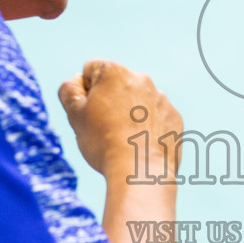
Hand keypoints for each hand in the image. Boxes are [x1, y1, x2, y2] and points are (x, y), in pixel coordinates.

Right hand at [58, 60, 181, 177]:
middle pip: (116, 85)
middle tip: (104, 129)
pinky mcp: (174, 117)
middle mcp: (141, 78)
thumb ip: (69, 90)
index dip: (84, 92)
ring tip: (123, 140)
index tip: (89, 113)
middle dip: (109, 101)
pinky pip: (156, 117)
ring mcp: (161, 98)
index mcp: (114, 72)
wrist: (141, 171)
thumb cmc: (103, 142)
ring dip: (130, 114)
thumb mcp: (74, 115)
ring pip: (138, 102)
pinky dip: (148, 127)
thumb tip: (77, 81)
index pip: (91, 71)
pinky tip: (141, 145)